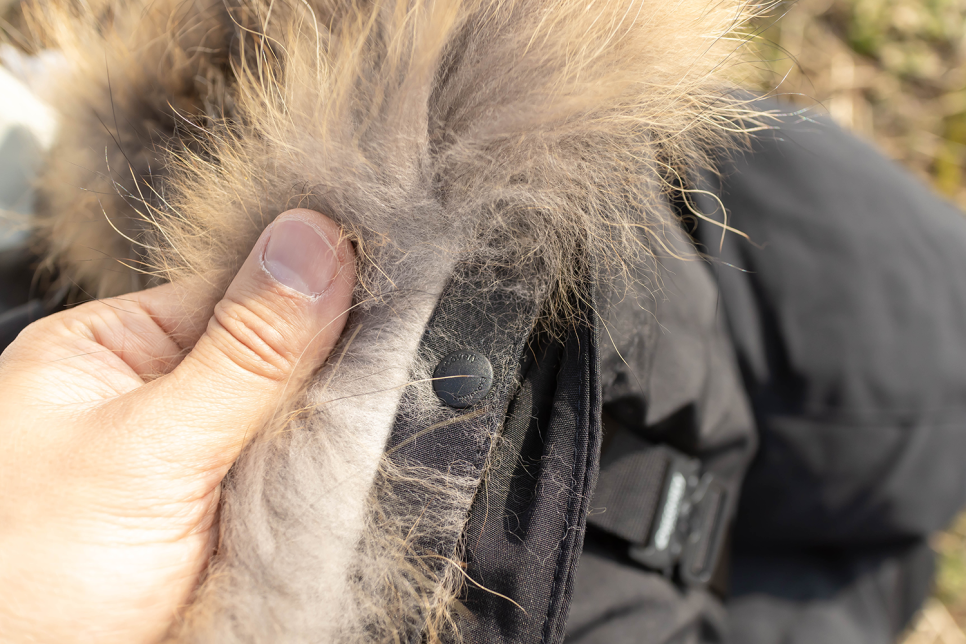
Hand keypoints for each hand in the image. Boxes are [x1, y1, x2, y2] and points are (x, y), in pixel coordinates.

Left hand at [0, 209, 354, 642]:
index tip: (382, 281)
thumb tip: (313, 245)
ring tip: (369, 428)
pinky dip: (331, 477)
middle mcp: (155, 399)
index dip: (309, 284)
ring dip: (334, 428)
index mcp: (111, 352)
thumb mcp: (147, 449)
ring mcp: (199, 461)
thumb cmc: (26, 581)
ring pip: (295, 419)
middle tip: (391, 368)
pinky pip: (300, 476)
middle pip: (273, 353)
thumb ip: (243, 353)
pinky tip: (353, 471)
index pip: (235, 287)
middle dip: (329, 367)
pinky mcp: (233, 518)